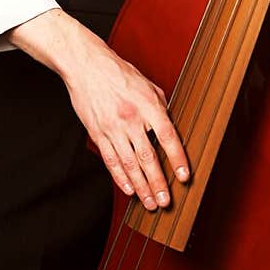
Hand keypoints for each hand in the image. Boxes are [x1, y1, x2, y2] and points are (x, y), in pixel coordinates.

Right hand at [7, 8, 188, 209]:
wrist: (86, 66)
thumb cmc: (118, 72)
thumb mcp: (147, 84)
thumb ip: (160, 106)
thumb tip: (170, 126)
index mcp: (148, 105)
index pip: (167, 137)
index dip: (177, 159)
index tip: (183, 177)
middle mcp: (131, 119)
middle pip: (148, 157)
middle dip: (158, 183)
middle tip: (166, 202)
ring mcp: (112, 128)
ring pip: (129, 164)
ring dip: (141, 187)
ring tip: (150, 203)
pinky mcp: (97, 133)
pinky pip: (110, 160)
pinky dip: (120, 177)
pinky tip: (128, 189)